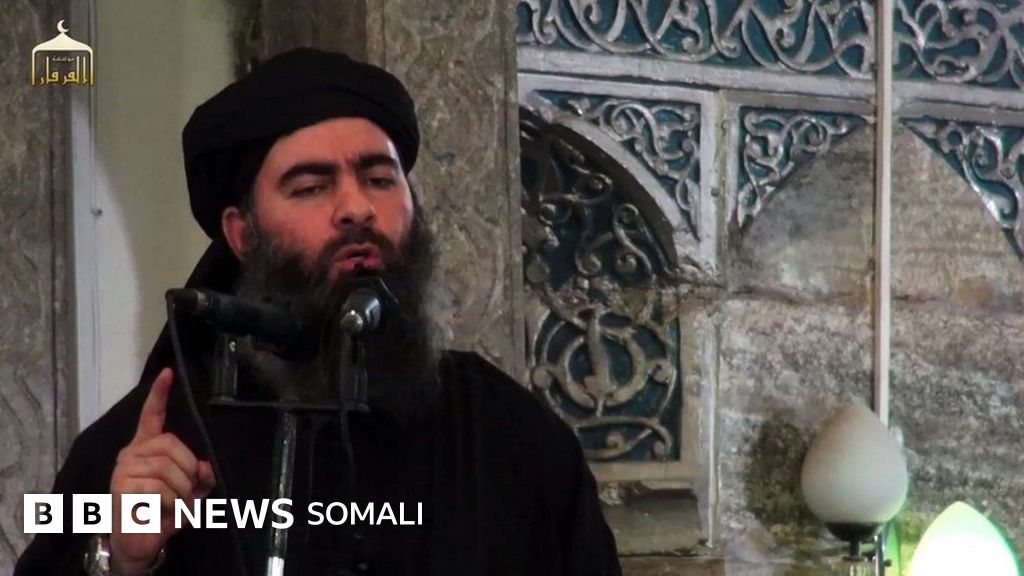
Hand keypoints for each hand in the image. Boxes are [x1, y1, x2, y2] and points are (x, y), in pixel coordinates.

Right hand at [108, 367, 214, 572]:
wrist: (139, 541)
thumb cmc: (162, 513)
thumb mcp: (191, 493)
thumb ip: (201, 476)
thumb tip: (205, 467)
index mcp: (147, 448)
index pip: (152, 416)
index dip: (160, 395)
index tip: (168, 373)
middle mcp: (132, 452)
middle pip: (173, 446)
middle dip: (188, 472)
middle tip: (184, 493)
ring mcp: (124, 468)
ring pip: (168, 470)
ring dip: (180, 493)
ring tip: (172, 506)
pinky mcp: (121, 486)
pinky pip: (160, 489)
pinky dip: (170, 505)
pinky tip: (160, 512)